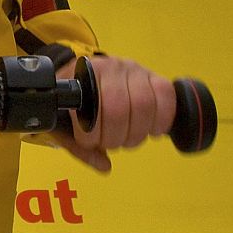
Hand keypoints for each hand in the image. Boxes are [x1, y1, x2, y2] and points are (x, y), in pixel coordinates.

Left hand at [50, 55, 175, 172]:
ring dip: (138, 132)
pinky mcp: (153, 76)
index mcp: (84, 76)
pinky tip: (151, 129)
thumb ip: (79, 147)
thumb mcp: (66, 124)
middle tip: (111, 143)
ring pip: (144, 105)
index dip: (94, 135)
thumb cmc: (75, 103)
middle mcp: (110, 67)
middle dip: (116, 137)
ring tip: (129, 137)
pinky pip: (166, 95)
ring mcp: (133, 70)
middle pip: (119, 109)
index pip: (93, 110)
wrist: (87, 77)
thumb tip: (104, 165)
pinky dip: (162, 118)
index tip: (91, 142)